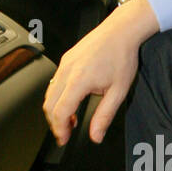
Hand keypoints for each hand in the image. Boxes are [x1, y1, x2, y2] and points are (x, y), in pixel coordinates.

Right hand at [43, 0, 157, 145]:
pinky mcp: (65, 59)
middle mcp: (67, 71)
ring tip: (69, 120)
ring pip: (49, 94)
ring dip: (55, 110)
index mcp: (79, 81)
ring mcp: (64, 64)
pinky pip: (54, 82)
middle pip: (49, 105)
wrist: (121, 31)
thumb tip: (96, 135)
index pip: (60, 112)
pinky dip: (58, 97)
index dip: (59, 130)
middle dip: (54, 123)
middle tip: (65, 134)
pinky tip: (70, 102)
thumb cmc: (121, 55)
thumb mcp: (118, 91)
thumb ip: (104, 116)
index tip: (63, 139)